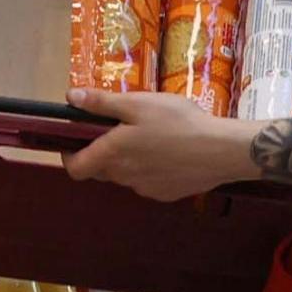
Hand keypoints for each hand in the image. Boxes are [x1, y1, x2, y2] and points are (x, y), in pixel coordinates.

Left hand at [57, 88, 252, 201]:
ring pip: (125, 175)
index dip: (70, 155)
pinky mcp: (166, 194)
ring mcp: (145, 189)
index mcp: (112, 154)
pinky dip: (150, 169)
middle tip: (121, 128)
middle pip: (100, 170)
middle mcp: (124, 177)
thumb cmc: (178, 122)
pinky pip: (147, 182)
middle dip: (103, 152)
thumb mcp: (137, 103)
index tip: (77, 139)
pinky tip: (170, 153)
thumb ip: (101, 103)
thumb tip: (70, 97)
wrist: (221, 150)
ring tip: (151, 136)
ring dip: (128, 160)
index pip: (75, 168)